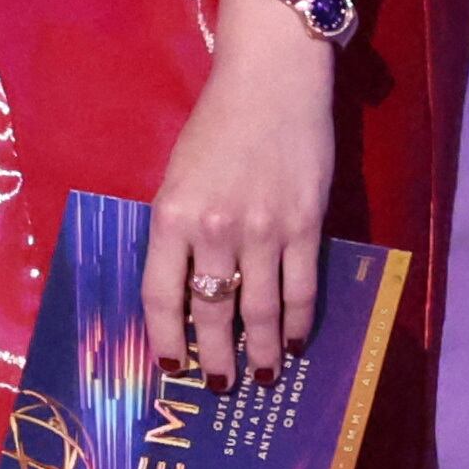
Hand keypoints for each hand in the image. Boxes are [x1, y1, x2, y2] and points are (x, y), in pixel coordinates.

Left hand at [142, 0, 341, 386]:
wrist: (271, 82)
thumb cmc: (216, 126)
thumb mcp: (177, 175)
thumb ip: (179, 228)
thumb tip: (187, 286)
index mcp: (171, 215)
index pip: (161, 294)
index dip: (166, 336)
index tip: (170, 364)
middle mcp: (215, 229)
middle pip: (212, 312)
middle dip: (215, 356)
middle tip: (218, 385)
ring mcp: (265, 231)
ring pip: (262, 310)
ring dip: (263, 350)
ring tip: (263, 376)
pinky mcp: (307, 226)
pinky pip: (303, 288)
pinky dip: (300, 322)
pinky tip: (298, 341)